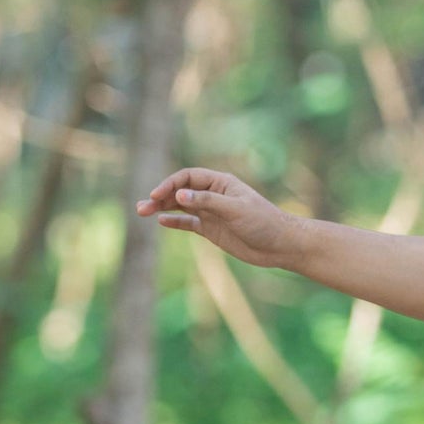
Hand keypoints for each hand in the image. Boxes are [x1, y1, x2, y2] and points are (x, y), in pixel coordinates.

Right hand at [135, 167, 297, 269]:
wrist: (280, 245)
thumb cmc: (263, 222)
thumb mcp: (235, 210)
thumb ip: (207, 202)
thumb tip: (180, 195)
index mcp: (220, 183)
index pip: (188, 178)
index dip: (170, 185)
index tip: (156, 196)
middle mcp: (213, 195)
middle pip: (180, 191)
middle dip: (160, 197)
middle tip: (142, 207)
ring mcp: (212, 212)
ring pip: (181, 207)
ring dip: (163, 209)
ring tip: (142, 213)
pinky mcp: (212, 230)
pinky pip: (189, 223)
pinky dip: (175, 222)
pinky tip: (161, 222)